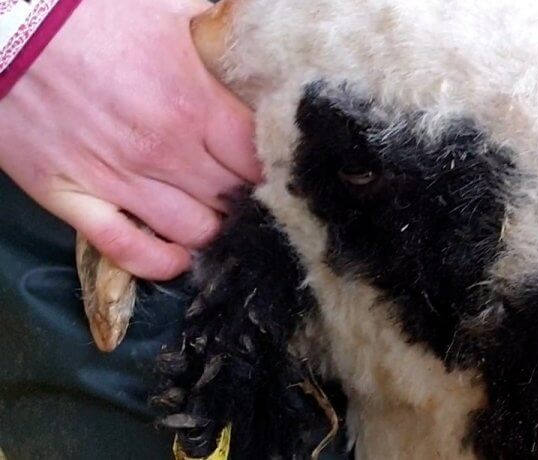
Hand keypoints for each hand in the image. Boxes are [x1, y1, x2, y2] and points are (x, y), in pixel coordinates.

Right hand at [0, 0, 259, 279]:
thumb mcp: (164, 9)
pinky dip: (159, 262)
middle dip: (248, 199)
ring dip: (212, 230)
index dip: (273, 166)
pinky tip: (177, 256)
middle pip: (232, 198)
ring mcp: (116, 179)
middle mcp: (163, 151)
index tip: (277, 165)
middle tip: (249, 193)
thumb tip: (245, 36)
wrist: (1, 26)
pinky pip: (126, 249)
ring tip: (217, 217)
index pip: (258, 160)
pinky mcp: (70, 196)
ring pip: (192, 232)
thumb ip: (212, 32)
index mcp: (194, 105)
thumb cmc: (82, 12)